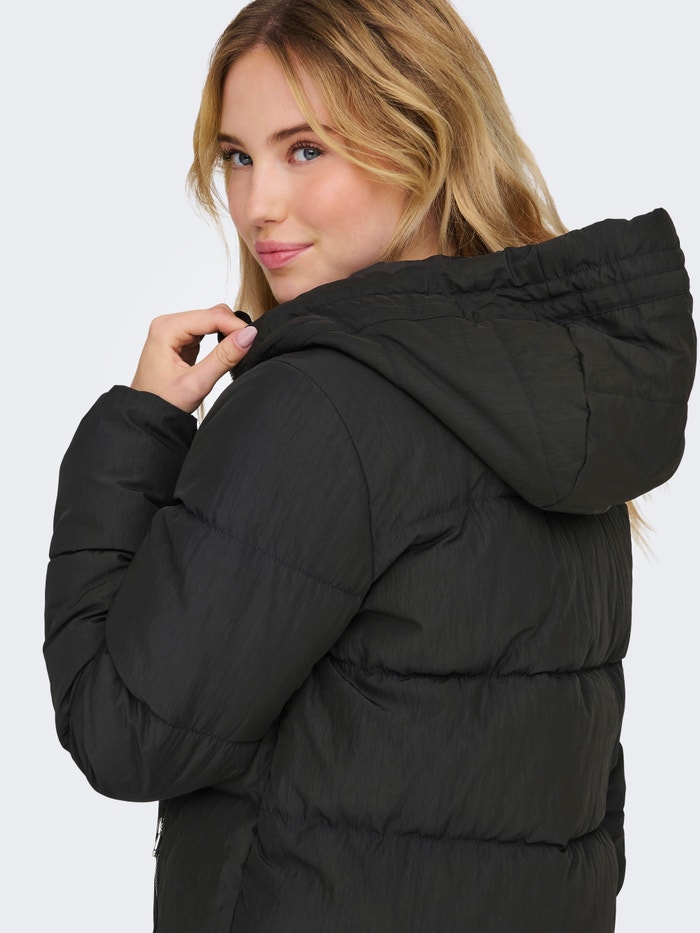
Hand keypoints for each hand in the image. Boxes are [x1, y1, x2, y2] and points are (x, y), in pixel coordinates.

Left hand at [130, 304, 256, 412]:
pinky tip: (225, 352)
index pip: (211, 315)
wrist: (147, 415)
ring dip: (227, 333)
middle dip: (232, 328)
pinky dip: (220, 337)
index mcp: (166, 329)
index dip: (236, 325)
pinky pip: (207, 329)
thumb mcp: (197, 383)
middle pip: (212, 313)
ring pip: (211, 320)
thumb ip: (224, 358)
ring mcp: (174, 329)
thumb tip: (248, 336)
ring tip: (237, 352)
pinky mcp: (181, 338)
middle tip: (248, 348)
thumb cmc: (162, 401)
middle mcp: (168, 324)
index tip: (255, 338)